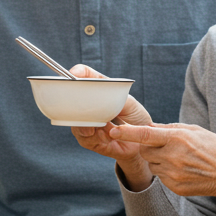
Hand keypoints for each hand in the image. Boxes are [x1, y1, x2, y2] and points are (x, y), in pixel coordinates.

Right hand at [68, 65, 153, 184]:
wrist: (142, 143)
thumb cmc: (136, 119)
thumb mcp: (130, 103)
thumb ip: (115, 98)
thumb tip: (97, 102)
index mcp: (100, 90)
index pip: (85, 75)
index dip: (78, 72)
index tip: (74, 74)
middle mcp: (89, 104)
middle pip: (72, 98)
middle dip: (73, 102)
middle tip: (84, 107)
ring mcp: (87, 121)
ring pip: (75, 120)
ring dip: (88, 124)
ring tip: (104, 127)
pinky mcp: (88, 139)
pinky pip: (83, 138)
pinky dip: (95, 137)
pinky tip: (106, 137)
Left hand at [107, 122, 215, 202]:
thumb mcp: (195, 130)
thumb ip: (170, 128)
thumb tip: (149, 127)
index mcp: (178, 139)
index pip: (145, 134)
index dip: (126, 132)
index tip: (113, 130)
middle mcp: (173, 156)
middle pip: (145, 150)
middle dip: (149, 147)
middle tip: (166, 146)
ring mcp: (173, 174)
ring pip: (152, 164)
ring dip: (159, 160)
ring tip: (179, 159)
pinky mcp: (175, 187)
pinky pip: (161, 177)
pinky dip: (167, 172)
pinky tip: (184, 170)